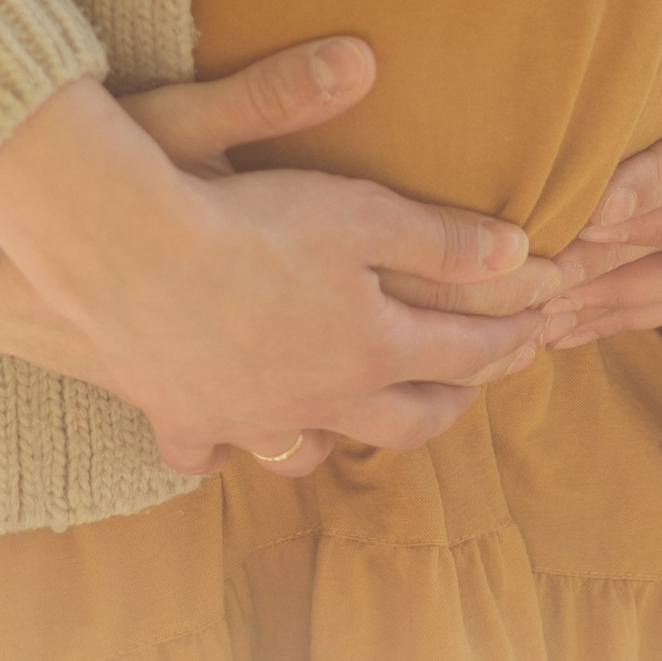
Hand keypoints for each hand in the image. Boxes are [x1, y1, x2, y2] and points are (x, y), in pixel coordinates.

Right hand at [0, 68, 546, 479]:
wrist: (122, 249)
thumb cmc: (245, 216)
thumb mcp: (357, 210)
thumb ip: (438, 235)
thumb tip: (518, 251)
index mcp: (372, 350)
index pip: (463, 353)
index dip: (508, 340)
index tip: (539, 332)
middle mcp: (319, 401)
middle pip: (403, 421)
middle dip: (445, 403)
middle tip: (468, 387)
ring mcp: (249, 418)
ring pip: (311, 450)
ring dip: (343, 438)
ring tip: (356, 420)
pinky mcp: (183, 415)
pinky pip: (209, 449)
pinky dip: (224, 447)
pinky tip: (227, 439)